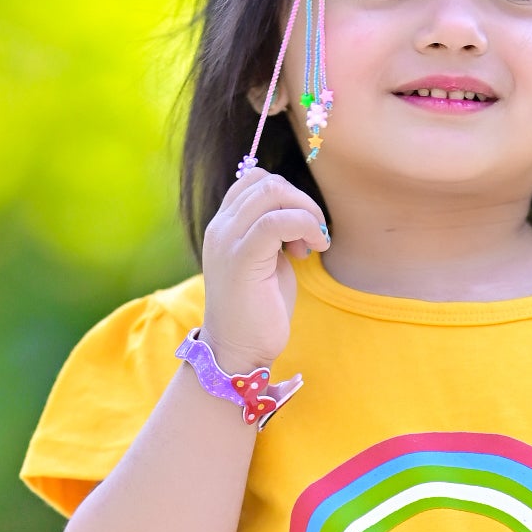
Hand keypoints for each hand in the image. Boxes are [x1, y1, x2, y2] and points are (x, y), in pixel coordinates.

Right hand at [200, 165, 328, 374]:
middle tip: (312, 236)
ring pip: (271, 192)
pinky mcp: (241, 259)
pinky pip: (276, 221)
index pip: (254, 180)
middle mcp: (220, 228)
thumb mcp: (267, 260)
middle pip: (266, 181)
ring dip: (305, 212)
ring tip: (312, 244)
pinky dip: (304, 226)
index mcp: (224, 226)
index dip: (287, 195)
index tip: (301, 229)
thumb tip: (299, 211)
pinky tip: (311, 250)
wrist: (237, 352)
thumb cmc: (258, 311)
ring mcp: (227, 241)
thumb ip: (274, 232)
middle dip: (301, 201)